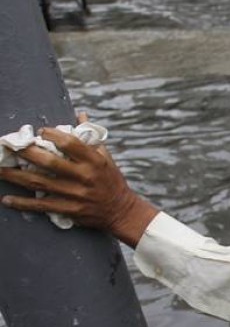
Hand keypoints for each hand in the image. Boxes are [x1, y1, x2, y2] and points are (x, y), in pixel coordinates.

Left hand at [0, 122, 158, 247]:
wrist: (122, 211)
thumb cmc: (112, 180)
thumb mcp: (106, 157)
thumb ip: (90, 138)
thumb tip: (80, 116)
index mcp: (94, 161)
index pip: (71, 143)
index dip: (52, 135)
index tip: (39, 131)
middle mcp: (84, 177)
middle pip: (49, 162)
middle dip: (25, 153)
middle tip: (6, 146)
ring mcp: (76, 195)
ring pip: (40, 183)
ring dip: (15, 176)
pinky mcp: (70, 210)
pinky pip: (42, 206)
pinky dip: (23, 203)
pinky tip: (6, 199)